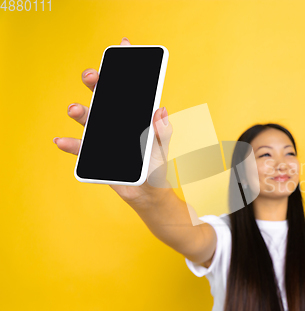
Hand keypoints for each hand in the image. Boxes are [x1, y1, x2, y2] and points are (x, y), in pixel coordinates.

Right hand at [54, 37, 173, 206]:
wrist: (147, 192)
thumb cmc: (155, 166)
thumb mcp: (162, 147)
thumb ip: (163, 130)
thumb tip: (160, 110)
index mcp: (134, 116)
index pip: (129, 89)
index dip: (125, 68)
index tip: (122, 46)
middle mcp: (117, 122)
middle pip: (104, 97)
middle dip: (97, 83)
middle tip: (93, 76)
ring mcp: (104, 136)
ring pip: (89, 119)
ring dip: (80, 111)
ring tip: (75, 109)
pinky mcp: (96, 154)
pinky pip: (81, 147)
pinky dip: (71, 143)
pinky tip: (62, 140)